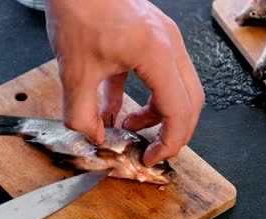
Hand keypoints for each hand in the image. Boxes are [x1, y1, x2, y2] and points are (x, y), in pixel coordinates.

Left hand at [44, 0, 204, 166]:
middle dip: (174, 132)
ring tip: (129, 124)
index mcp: (156, 54)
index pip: (179, 111)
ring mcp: (165, 39)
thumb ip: (82, 113)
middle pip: (190, 101)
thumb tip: (94, 137)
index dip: (169, 143)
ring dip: (159, 113)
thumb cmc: (77, 10)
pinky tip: (117, 103)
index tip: (152, 158)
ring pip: (179, 88)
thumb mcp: (74, 71)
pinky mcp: (154, 37)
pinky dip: (146, 95)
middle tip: (152, 149)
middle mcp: (169, 45)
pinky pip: (161, 74)